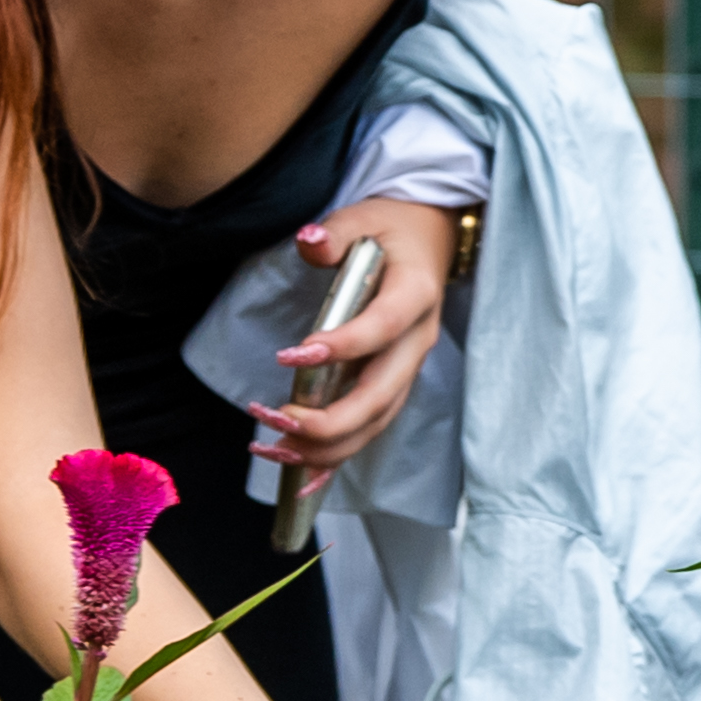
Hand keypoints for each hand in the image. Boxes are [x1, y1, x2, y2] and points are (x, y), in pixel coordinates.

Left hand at [252, 197, 460, 490]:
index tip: (290, 354)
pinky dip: (336, 458)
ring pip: (375, 423)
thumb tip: (310, 243)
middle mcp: (417, 341)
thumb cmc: (390, 230)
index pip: (381, 330)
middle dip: (329, 420)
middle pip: (381, 396)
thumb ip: (335, 234)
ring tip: (272, 450)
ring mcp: (407, 368)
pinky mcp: (393, 384)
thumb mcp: (364, 217)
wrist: (428, 240)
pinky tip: (302, 482)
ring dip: (326, 446)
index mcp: (414, 296)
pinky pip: (369, 428)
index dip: (342, 347)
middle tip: (274, 419)